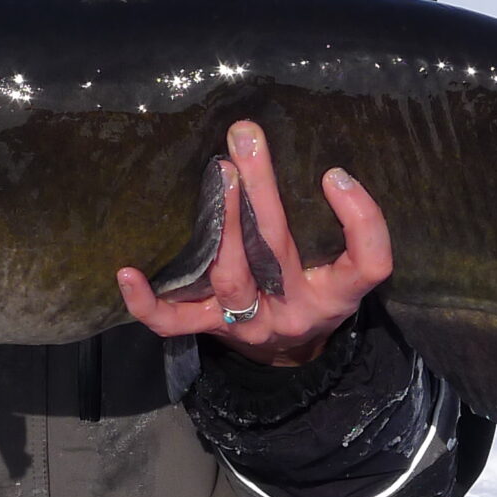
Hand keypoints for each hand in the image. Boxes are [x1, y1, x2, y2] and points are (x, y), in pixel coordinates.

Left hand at [116, 120, 392, 366]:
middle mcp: (295, 311)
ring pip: (230, 277)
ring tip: (219, 173)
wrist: (293, 357)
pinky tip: (128, 272)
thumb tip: (304, 142)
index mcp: (337, 295)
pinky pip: (174, 323)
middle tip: (247, 138)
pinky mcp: (212, 331)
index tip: (332, 175)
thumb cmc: (318, 291)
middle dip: (262, 189)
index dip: (359, 220)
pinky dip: (148, 301)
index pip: (368, 263)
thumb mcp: (342, 268)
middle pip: (278, 250)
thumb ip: (335, 226)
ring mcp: (249, 325)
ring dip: (221, 223)